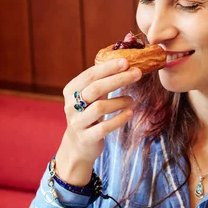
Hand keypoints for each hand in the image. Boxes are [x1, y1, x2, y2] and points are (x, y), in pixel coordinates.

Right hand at [55, 58, 141, 184]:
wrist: (79, 145)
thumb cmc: (89, 115)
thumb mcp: (91, 97)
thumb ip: (101, 82)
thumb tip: (125, 63)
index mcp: (71, 91)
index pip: (90, 75)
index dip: (108, 67)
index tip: (126, 62)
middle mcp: (71, 106)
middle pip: (95, 88)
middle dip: (118, 79)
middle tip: (137, 73)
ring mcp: (77, 123)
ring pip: (100, 108)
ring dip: (120, 101)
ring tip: (132, 100)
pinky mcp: (86, 138)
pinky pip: (104, 127)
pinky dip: (119, 119)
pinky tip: (130, 113)